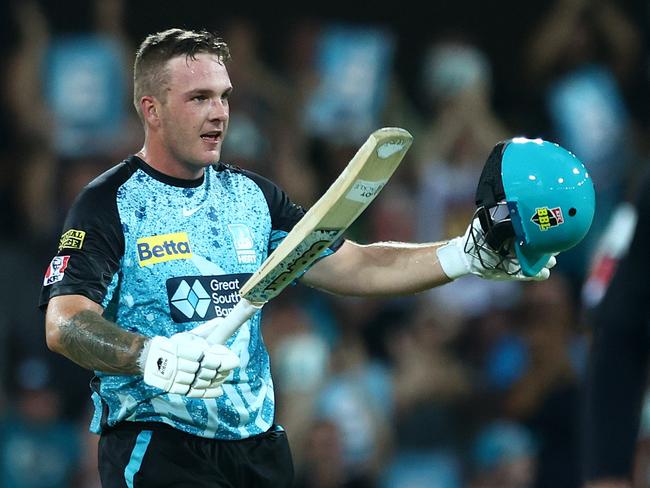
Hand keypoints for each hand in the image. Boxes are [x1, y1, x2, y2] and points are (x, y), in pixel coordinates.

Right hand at [140, 332, 238, 397]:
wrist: (149, 359)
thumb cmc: (174, 345)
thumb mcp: (190, 335)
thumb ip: (207, 330)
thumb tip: (222, 320)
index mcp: (184, 350)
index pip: (209, 358)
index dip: (223, 360)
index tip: (233, 358)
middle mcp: (179, 365)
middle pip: (207, 371)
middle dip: (222, 370)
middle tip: (231, 366)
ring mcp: (177, 378)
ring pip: (202, 382)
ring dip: (217, 380)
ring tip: (225, 375)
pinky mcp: (175, 388)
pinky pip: (194, 392)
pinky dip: (209, 392)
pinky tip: (219, 390)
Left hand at [436, 216, 555, 280]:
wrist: (466, 256)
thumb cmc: (475, 238)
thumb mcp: (483, 224)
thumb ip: (493, 215)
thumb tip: (501, 200)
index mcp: (514, 235)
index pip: (533, 233)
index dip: (543, 232)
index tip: (553, 230)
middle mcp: (518, 247)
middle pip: (538, 247)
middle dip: (547, 247)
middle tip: (555, 247)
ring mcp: (517, 260)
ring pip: (536, 260)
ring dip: (545, 261)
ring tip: (550, 261)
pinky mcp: (513, 273)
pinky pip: (528, 274)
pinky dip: (536, 274)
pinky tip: (543, 274)